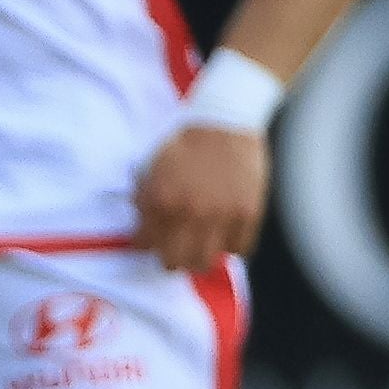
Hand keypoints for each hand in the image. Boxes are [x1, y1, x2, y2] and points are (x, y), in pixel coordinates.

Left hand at [134, 122, 269, 270]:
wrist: (223, 124)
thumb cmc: (183, 145)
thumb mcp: (150, 168)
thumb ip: (143, 199)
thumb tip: (140, 230)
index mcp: (160, 199)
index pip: (144, 245)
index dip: (145, 243)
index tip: (150, 239)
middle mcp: (189, 211)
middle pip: (173, 264)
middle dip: (170, 257)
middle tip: (174, 248)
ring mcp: (220, 215)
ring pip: (205, 262)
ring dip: (199, 257)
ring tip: (199, 244)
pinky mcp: (248, 214)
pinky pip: (238, 250)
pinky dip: (230, 246)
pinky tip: (224, 233)